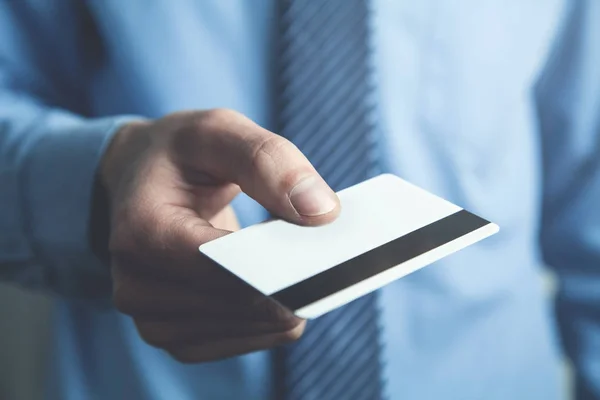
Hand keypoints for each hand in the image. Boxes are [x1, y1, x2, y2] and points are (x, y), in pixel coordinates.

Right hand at [100, 109, 339, 362]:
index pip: (222, 268)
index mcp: (142, 232)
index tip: (332, 254)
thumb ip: (268, 160)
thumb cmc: (179, 155)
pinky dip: (274, 317)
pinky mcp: (177, 338)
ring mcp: (154, 321)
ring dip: (289, 300)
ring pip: (253, 330)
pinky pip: (248, 341)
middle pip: (243, 305)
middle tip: (330, 252)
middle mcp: (137, 287)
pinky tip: (283, 285)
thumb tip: (322, 212)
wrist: (140, 183)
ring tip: (303, 262)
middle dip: (295, 280)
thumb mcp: (217, 131)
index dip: (282, 264)